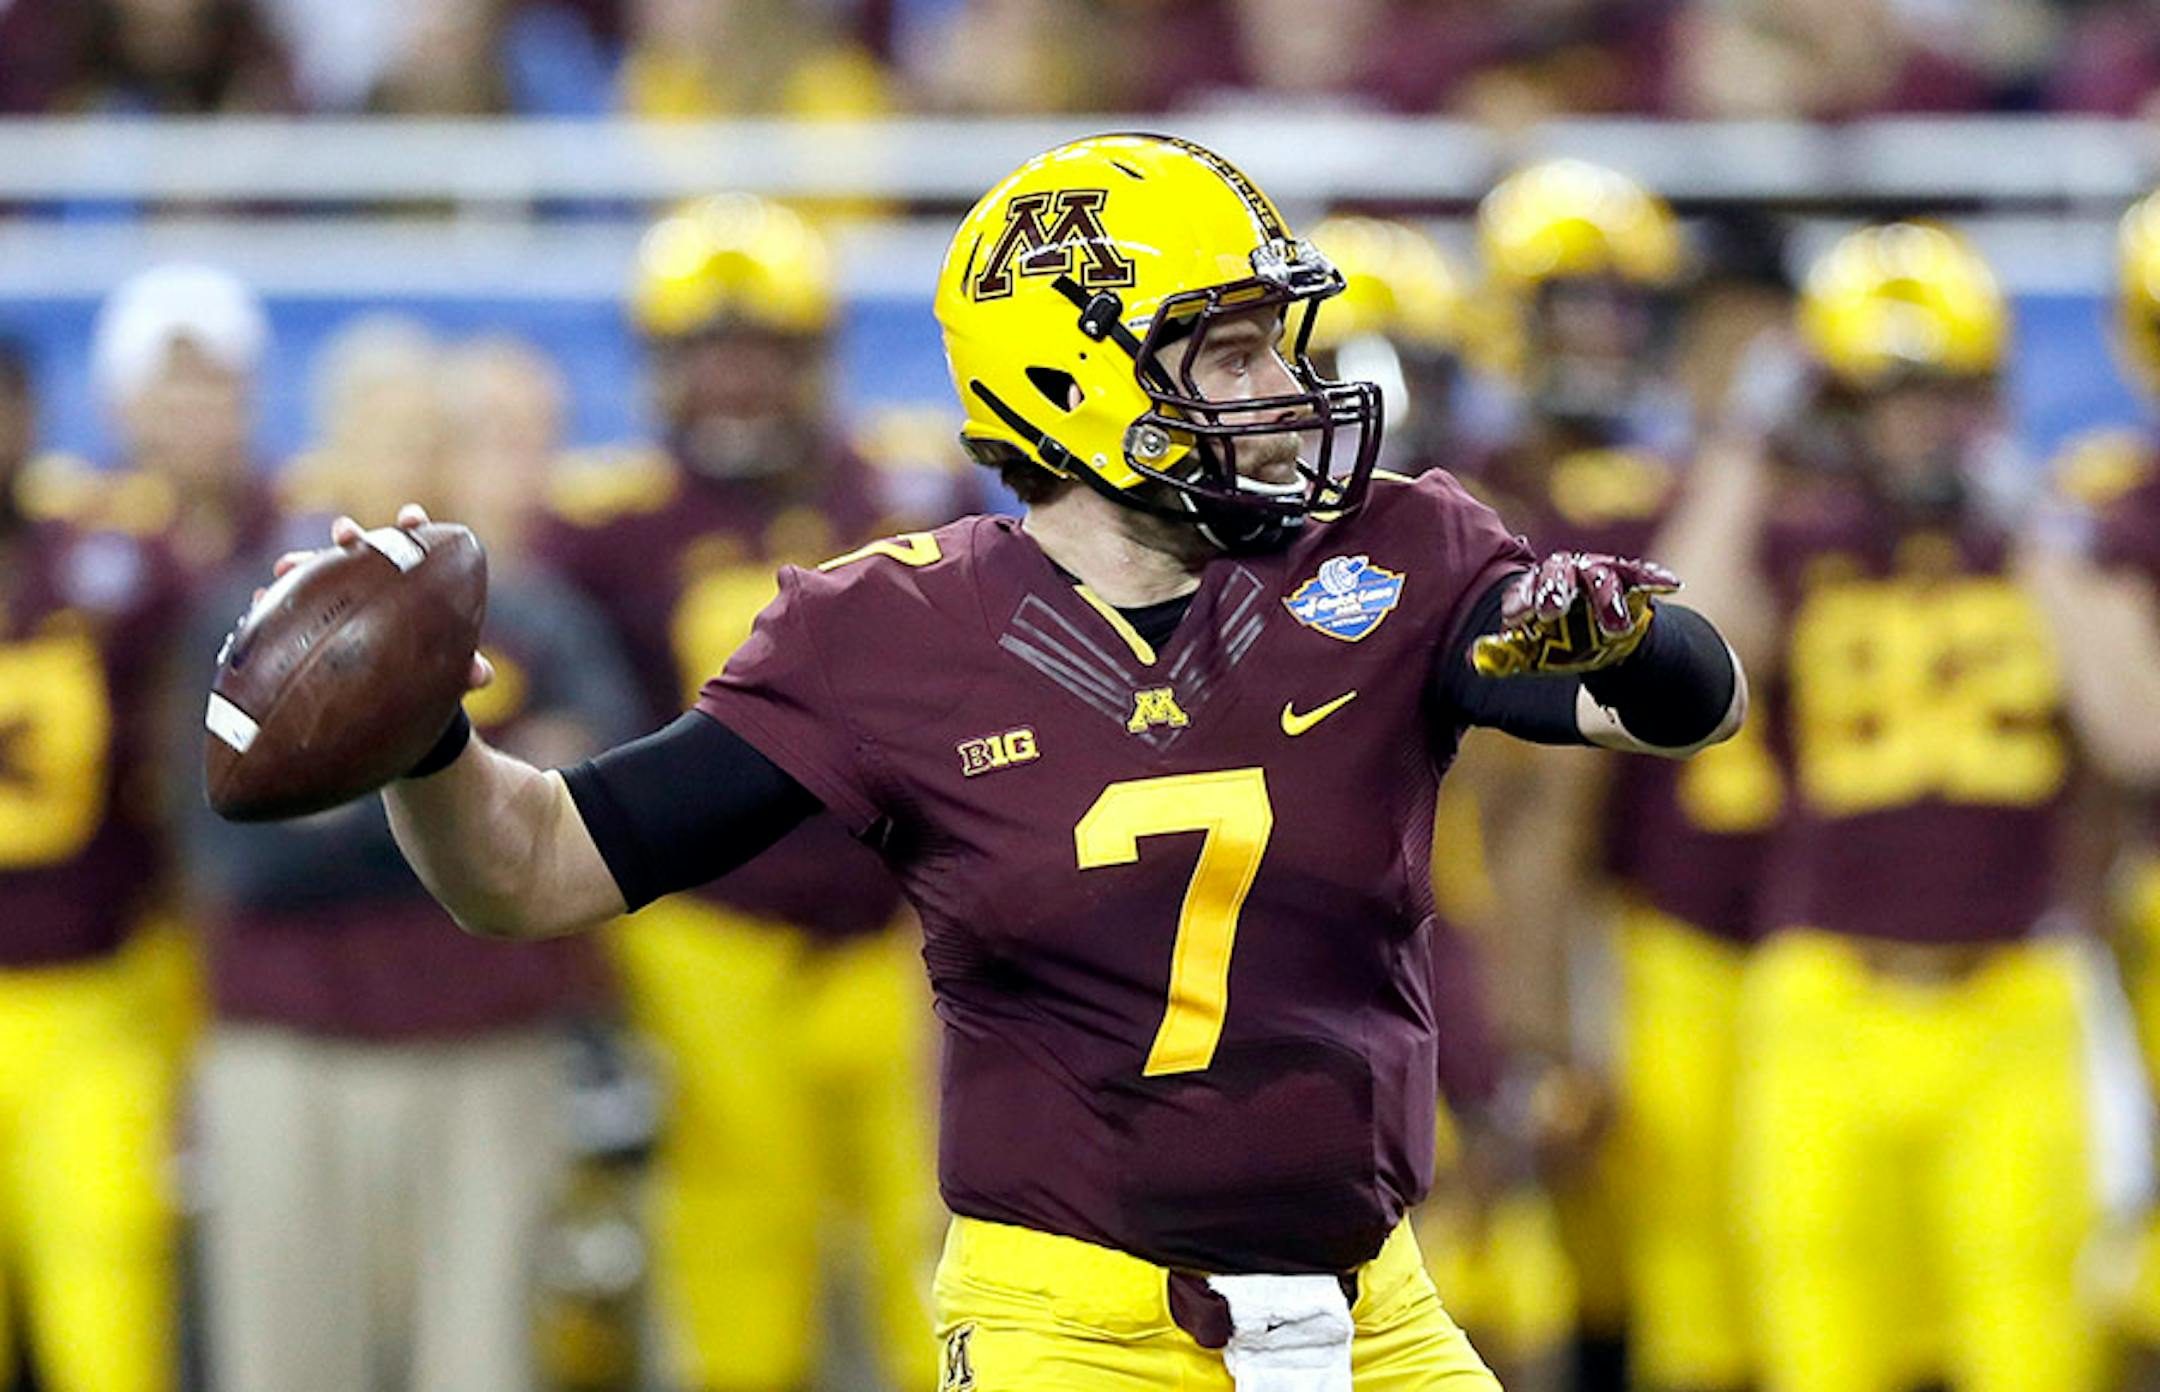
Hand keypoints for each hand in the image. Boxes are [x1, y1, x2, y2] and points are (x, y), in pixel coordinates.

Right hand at [265, 504, 492, 691]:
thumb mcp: (447, 673)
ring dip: (301, 564)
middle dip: (349, 536)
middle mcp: (369, 581)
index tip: (411, 516)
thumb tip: (481, 674)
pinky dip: (274, 604)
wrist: (389, 699)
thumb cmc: (426, 672)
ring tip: (285, 567)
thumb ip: (464, 671)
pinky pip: (287, 607)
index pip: (413, 545)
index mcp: (408, 582)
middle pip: (359, 549)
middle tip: (344, 533)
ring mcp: (337, 596)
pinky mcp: (310, 619)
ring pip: (317, 572)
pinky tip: (259, 604)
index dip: (412, 526)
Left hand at [1471, 551, 1678, 677]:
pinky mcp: (1632, 584)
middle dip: (1556, 589)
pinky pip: (1644, 576)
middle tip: (1553, 611)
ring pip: (1602, 576)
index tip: (1521, 617)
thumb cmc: (1558, 642)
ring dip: (1607, 599)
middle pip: (1560, 571)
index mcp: (1537, 587)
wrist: (1599, 641)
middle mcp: (1567, 574)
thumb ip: (1505, 656)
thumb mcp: (1531, 652)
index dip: (1522, 600)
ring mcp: (1600, 575)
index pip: (1525, 587)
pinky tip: (1671, 584)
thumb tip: (1473, 661)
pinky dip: (1655, 578)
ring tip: (1614, 627)